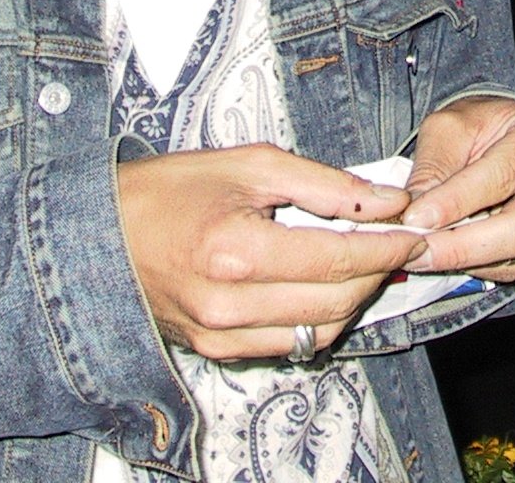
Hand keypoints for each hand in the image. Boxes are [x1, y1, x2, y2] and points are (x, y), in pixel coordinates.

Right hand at [116, 144, 422, 360]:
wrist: (100, 232)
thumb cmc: (169, 189)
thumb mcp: (249, 164)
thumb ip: (325, 185)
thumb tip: (387, 200)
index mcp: (236, 251)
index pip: (337, 260)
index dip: (386, 247)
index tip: (414, 232)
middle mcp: (229, 304)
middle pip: (335, 302)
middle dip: (377, 273)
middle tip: (397, 244)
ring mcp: (221, 335)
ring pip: (318, 332)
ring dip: (353, 299)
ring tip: (365, 262)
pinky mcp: (215, 350)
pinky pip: (288, 344)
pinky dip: (318, 318)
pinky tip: (324, 285)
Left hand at [396, 96, 514, 281]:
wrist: (511, 136)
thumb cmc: (483, 126)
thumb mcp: (451, 126)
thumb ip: (434, 167)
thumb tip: (415, 216)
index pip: (504, 175)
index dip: (457, 202)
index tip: (416, 218)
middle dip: (462, 246)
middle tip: (417, 250)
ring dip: (468, 260)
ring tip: (428, 250)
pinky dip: (485, 268)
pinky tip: (460, 252)